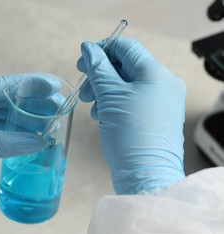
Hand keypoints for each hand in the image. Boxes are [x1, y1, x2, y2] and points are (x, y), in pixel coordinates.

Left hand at [0, 75, 60, 193]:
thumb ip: (9, 142)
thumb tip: (41, 142)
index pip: (2, 85)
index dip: (30, 86)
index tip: (53, 86)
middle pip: (4, 99)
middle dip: (31, 104)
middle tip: (57, 106)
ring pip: (1, 115)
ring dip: (24, 119)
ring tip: (49, 120)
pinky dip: (11, 133)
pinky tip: (31, 133)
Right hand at [77, 37, 185, 193]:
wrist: (145, 175)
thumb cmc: (130, 134)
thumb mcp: (109, 96)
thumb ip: (97, 68)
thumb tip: (87, 47)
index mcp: (155, 73)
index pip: (125, 47)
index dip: (101, 51)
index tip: (83, 63)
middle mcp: (163, 84)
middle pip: (124, 66)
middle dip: (100, 75)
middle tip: (84, 90)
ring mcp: (160, 101)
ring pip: (125, 85)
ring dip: (104, 91)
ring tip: (92, 107)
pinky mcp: (154, 117)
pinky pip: (130, 101)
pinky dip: (113, 104)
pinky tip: (102, 116)